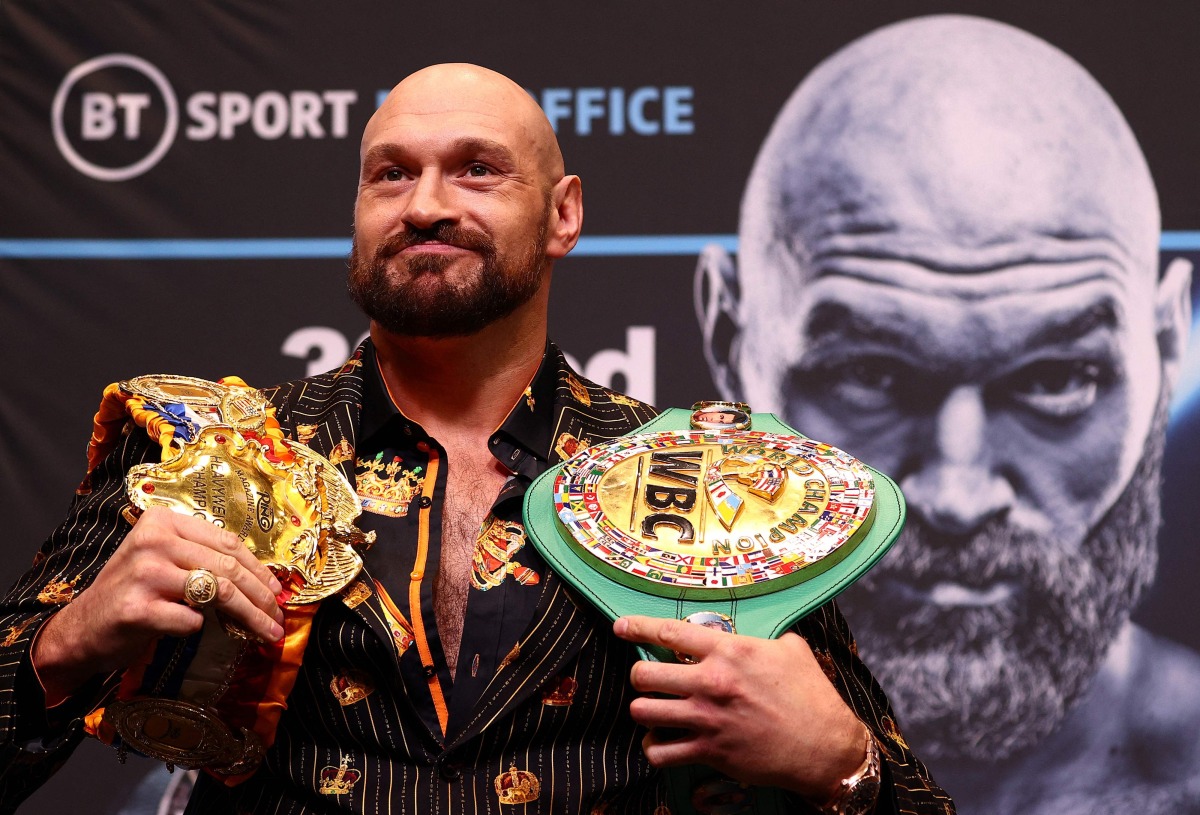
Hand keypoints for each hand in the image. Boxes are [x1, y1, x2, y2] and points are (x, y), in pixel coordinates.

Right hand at [33, 506, 284, 702]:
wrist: (80, 630)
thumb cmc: (131, 595)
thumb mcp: (163, 562)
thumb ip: (201, 558)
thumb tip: (263, 579)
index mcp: (162, 521)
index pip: (227, 542)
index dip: (259, 568)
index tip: (278, 590)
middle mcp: (153, 541)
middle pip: (227, 568)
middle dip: (261, 596)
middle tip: (279, 616)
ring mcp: (144, 574)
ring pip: (219, 592)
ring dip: (250, 617)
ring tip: (267, 632)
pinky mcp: (138, 610)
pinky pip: (191, 620)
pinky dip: (198, 629)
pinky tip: (192, 632)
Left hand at [613, 615, 865, 799]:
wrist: (825, 746)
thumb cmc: (811, 695)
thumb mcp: (791, 650)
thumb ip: (761, 639)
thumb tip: (751, 635)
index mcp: (729, 651)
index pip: (669, 633)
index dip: (637, 627)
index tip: (620, 627)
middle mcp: (711, 683)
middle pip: (644, 675)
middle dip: (639, 675)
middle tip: (647, 678)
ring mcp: (707, 720)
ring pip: (643, 712)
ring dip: (643, 710)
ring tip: (653, 709)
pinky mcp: (709, 752)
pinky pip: (660, 752)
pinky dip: (655, 748)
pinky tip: (662, 742)